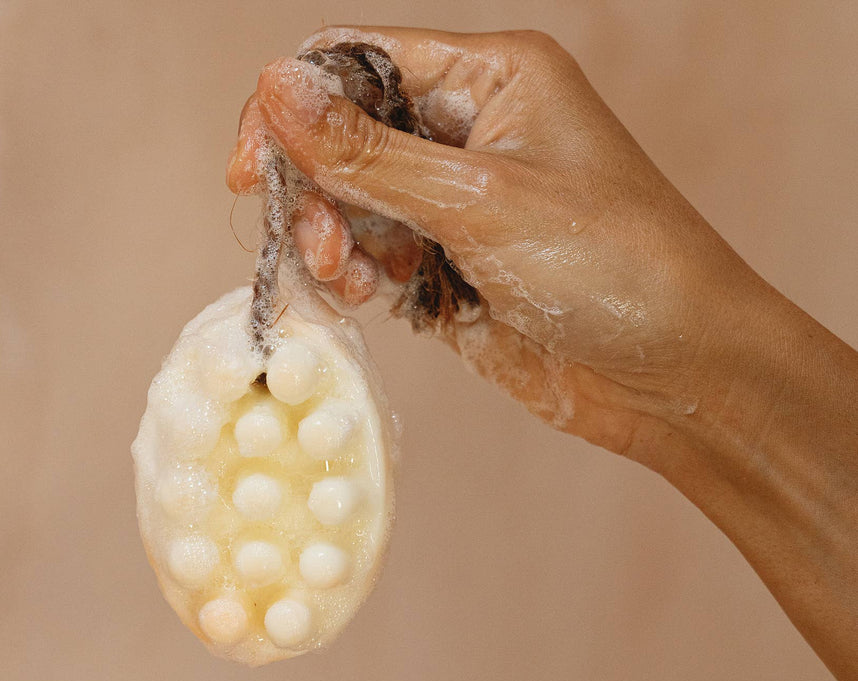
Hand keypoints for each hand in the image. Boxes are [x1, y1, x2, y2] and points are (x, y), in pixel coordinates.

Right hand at [228, 26, 776, 456]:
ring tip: (355, 280)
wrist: (672, 371)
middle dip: (318, 190)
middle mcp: (470, 133)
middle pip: (346, 137)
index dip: (295, 108)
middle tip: (322, 245)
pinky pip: (377, 260)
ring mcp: (459, 207)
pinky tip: (369, 299)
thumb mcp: (480, 199)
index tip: (254, 169)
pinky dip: (359, 279)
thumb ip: (369, 152)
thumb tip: (275, 84)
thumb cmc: (612, 266)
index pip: (360, 63)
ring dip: (336, 241)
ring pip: (354, 205)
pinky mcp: (452, 271)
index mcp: (491, 78)